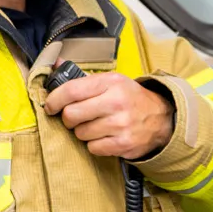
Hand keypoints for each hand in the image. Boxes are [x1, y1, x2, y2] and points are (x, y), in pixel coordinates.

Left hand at [45, 73, 175, 159]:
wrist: (161, 118)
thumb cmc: (131, 98)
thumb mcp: (112, 81)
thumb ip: (83, 77)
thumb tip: (55, 64)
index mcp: (111, 82)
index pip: (72, 90)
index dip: (54, 100)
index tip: (50, 106)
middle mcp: (116, 102)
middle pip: (72, 115)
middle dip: (68, 118)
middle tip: (75, 118)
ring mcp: (120, 124)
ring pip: (81, 134)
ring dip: (83, 132)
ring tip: (95, 126)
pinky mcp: (123, 144)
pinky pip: (93, 148)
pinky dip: (95, 145)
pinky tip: (105, 136)